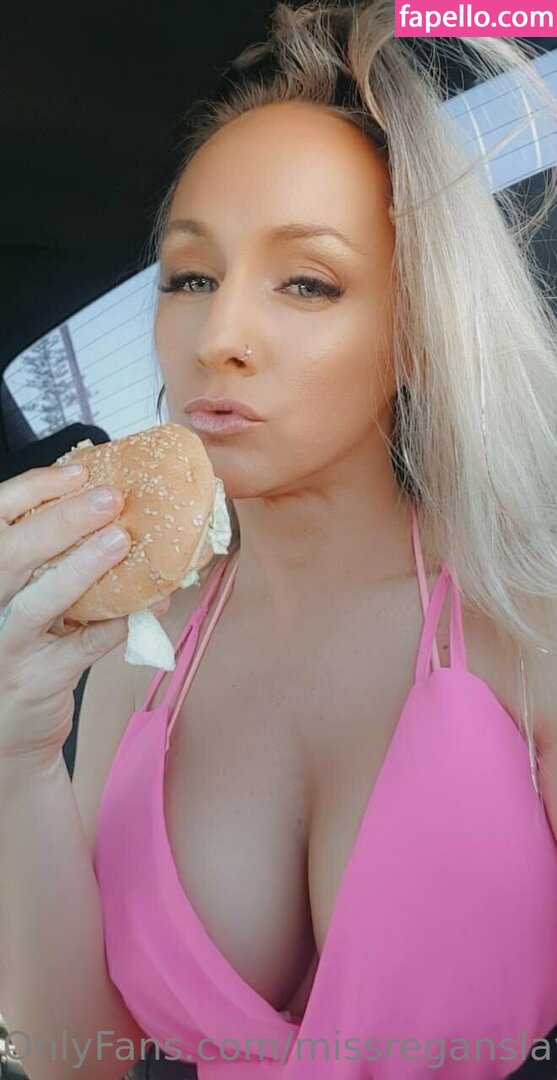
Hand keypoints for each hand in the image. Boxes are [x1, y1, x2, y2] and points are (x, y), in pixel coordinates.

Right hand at [0, 462, 168, 771]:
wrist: (8, 732)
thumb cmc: (24, 649)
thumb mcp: (23, 599)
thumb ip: (50, 561)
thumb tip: (112, 513)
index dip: (32, 489)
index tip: (78, 471)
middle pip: (12, 553)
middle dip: (62, 519)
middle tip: (109, 498)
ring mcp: (7, 645)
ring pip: (40, 601)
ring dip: (82, 568)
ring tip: (120, 541)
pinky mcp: (37, 680)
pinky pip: (81, 647)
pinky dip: (116, 624)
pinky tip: (148, 605)